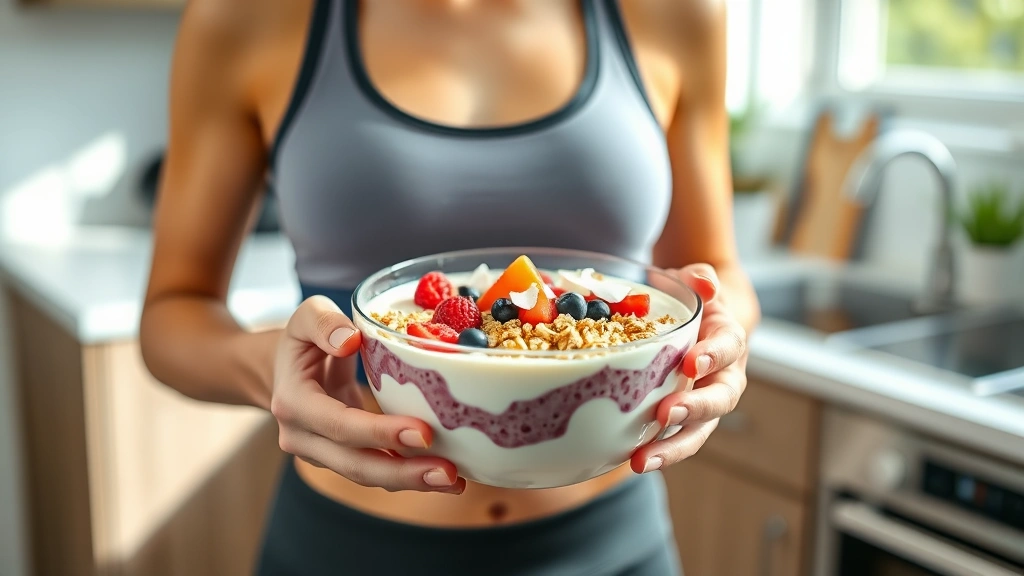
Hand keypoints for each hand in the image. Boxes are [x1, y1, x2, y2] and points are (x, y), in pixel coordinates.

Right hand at [270, 296, 465, 493]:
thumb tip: (350, 340)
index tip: (423, 433)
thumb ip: (324, 322)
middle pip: (355, 464)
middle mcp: (303, 437)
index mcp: (294, 402)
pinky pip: (377, 470)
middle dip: (403, 472)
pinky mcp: (343, 457)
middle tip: (448, 473)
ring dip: (412, 481)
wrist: (290, 368)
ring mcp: (322, 453)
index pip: (339, 425)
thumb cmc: (305, 337)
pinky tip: (443, 477)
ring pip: (368, 475)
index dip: (380, 434)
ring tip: (455, 481)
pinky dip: (409, 475)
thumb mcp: (307, 315)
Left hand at [630, 264, 747, 473]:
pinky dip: (653, 452)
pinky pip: (670, 440)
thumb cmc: (694, 301)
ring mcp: (701, 404)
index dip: (713, 356)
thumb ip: (701, 279)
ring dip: (671, 448)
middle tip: (667, 414)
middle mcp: (721, 378)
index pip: (728, 349)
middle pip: (718, 401)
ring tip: (642, 461)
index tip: (692, 363)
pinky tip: (626, 460)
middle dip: (694, 409)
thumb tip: (704, 282)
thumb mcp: (698, 281)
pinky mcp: (679, 421)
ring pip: (695, 432)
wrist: (697, 322)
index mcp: (727, 341)